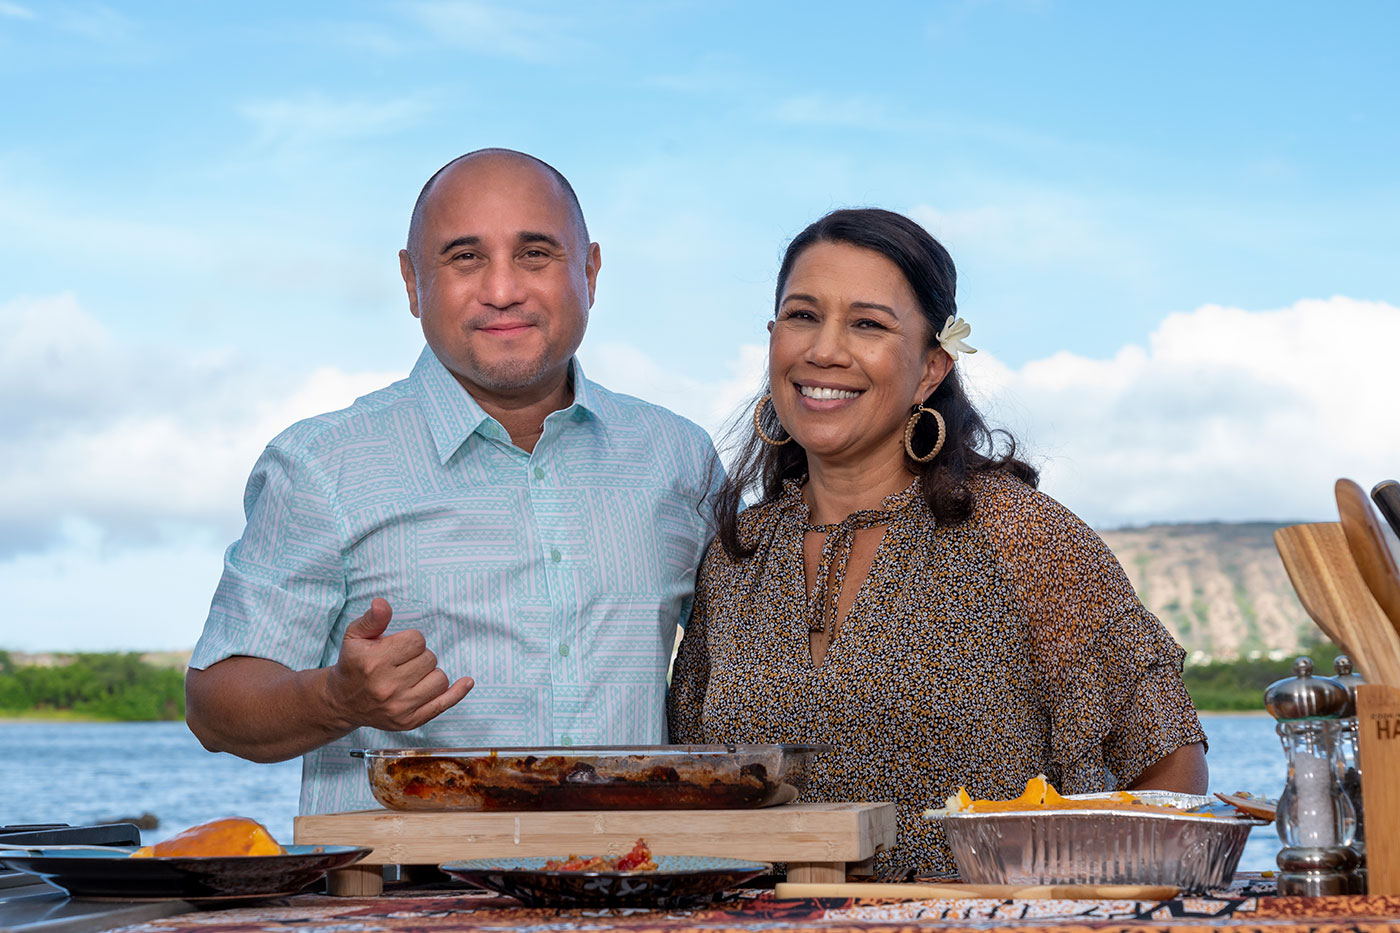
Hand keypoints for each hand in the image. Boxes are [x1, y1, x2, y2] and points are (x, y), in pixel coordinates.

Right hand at [326, 598, 473, 731]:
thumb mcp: (355, 636)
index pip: (417, 641)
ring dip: (431, 672)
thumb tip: (382, 603)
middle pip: (429, 658)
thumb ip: (372, 619)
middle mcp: (387, 687)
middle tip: (402, 662)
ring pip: (439, 679)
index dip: (410, 640)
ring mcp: (400, 707)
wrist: (342, 702)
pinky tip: (466, 682)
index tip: (398, 646)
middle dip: (419, 656)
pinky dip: (457, 692)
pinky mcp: (409, 721)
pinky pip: (443, 704)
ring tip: (412, 674)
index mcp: (374, 663)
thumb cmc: (353, 664)